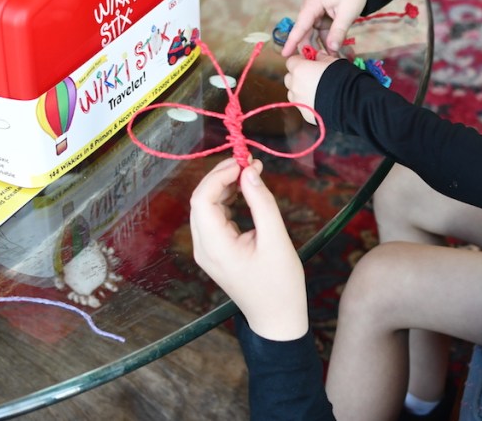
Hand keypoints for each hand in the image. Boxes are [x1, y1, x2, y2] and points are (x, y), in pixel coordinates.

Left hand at [190, 159, 308, 340]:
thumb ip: (261, 203)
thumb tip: (250, 171)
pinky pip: (214, 218)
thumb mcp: (276, 239)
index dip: (219, 175)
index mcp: (214, 246)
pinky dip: (228, 200)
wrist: (278, 319)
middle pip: (201, 200)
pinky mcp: (215, 251)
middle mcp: (203, 247)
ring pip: (206, 207)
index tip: (245, 162)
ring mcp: (207, 251)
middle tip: (249, 162)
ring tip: (251, 172)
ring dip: (225, 186)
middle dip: (222, 177)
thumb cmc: (280, 284)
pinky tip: (245, 191)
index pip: (202, 199)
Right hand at [280, 0, 367, 56]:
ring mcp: (317, 14)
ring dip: (321, 47)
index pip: (300, 26)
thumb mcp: (347, 12)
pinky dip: (328, 43)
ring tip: (330, 61)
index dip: (292, 41)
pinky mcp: (324, 18)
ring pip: (314, 35)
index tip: (285, 54)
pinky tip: (334, 53)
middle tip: (317, 64)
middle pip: (305, 33)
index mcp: (312, 4)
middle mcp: (311, 9)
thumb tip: (331, 48)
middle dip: (310, 48)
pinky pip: (322, 33)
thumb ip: (338, 31)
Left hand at [284, 55, 338, 124]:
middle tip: (311, 76)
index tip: (309, 62)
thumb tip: (318, 55)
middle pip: (290, 78)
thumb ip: (322, 58)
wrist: (348, 102)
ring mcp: (298, 101)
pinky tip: (320, 102)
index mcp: (299, 69)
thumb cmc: (340, 77)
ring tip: (315, 91)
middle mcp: (294, 86)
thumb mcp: (333, 61)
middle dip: (298, 76)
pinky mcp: (305, 114)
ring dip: (300, 91)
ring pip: (293, 94)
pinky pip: (302, 106)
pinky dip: (308, 103)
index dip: (300, 61)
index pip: (291, 61)